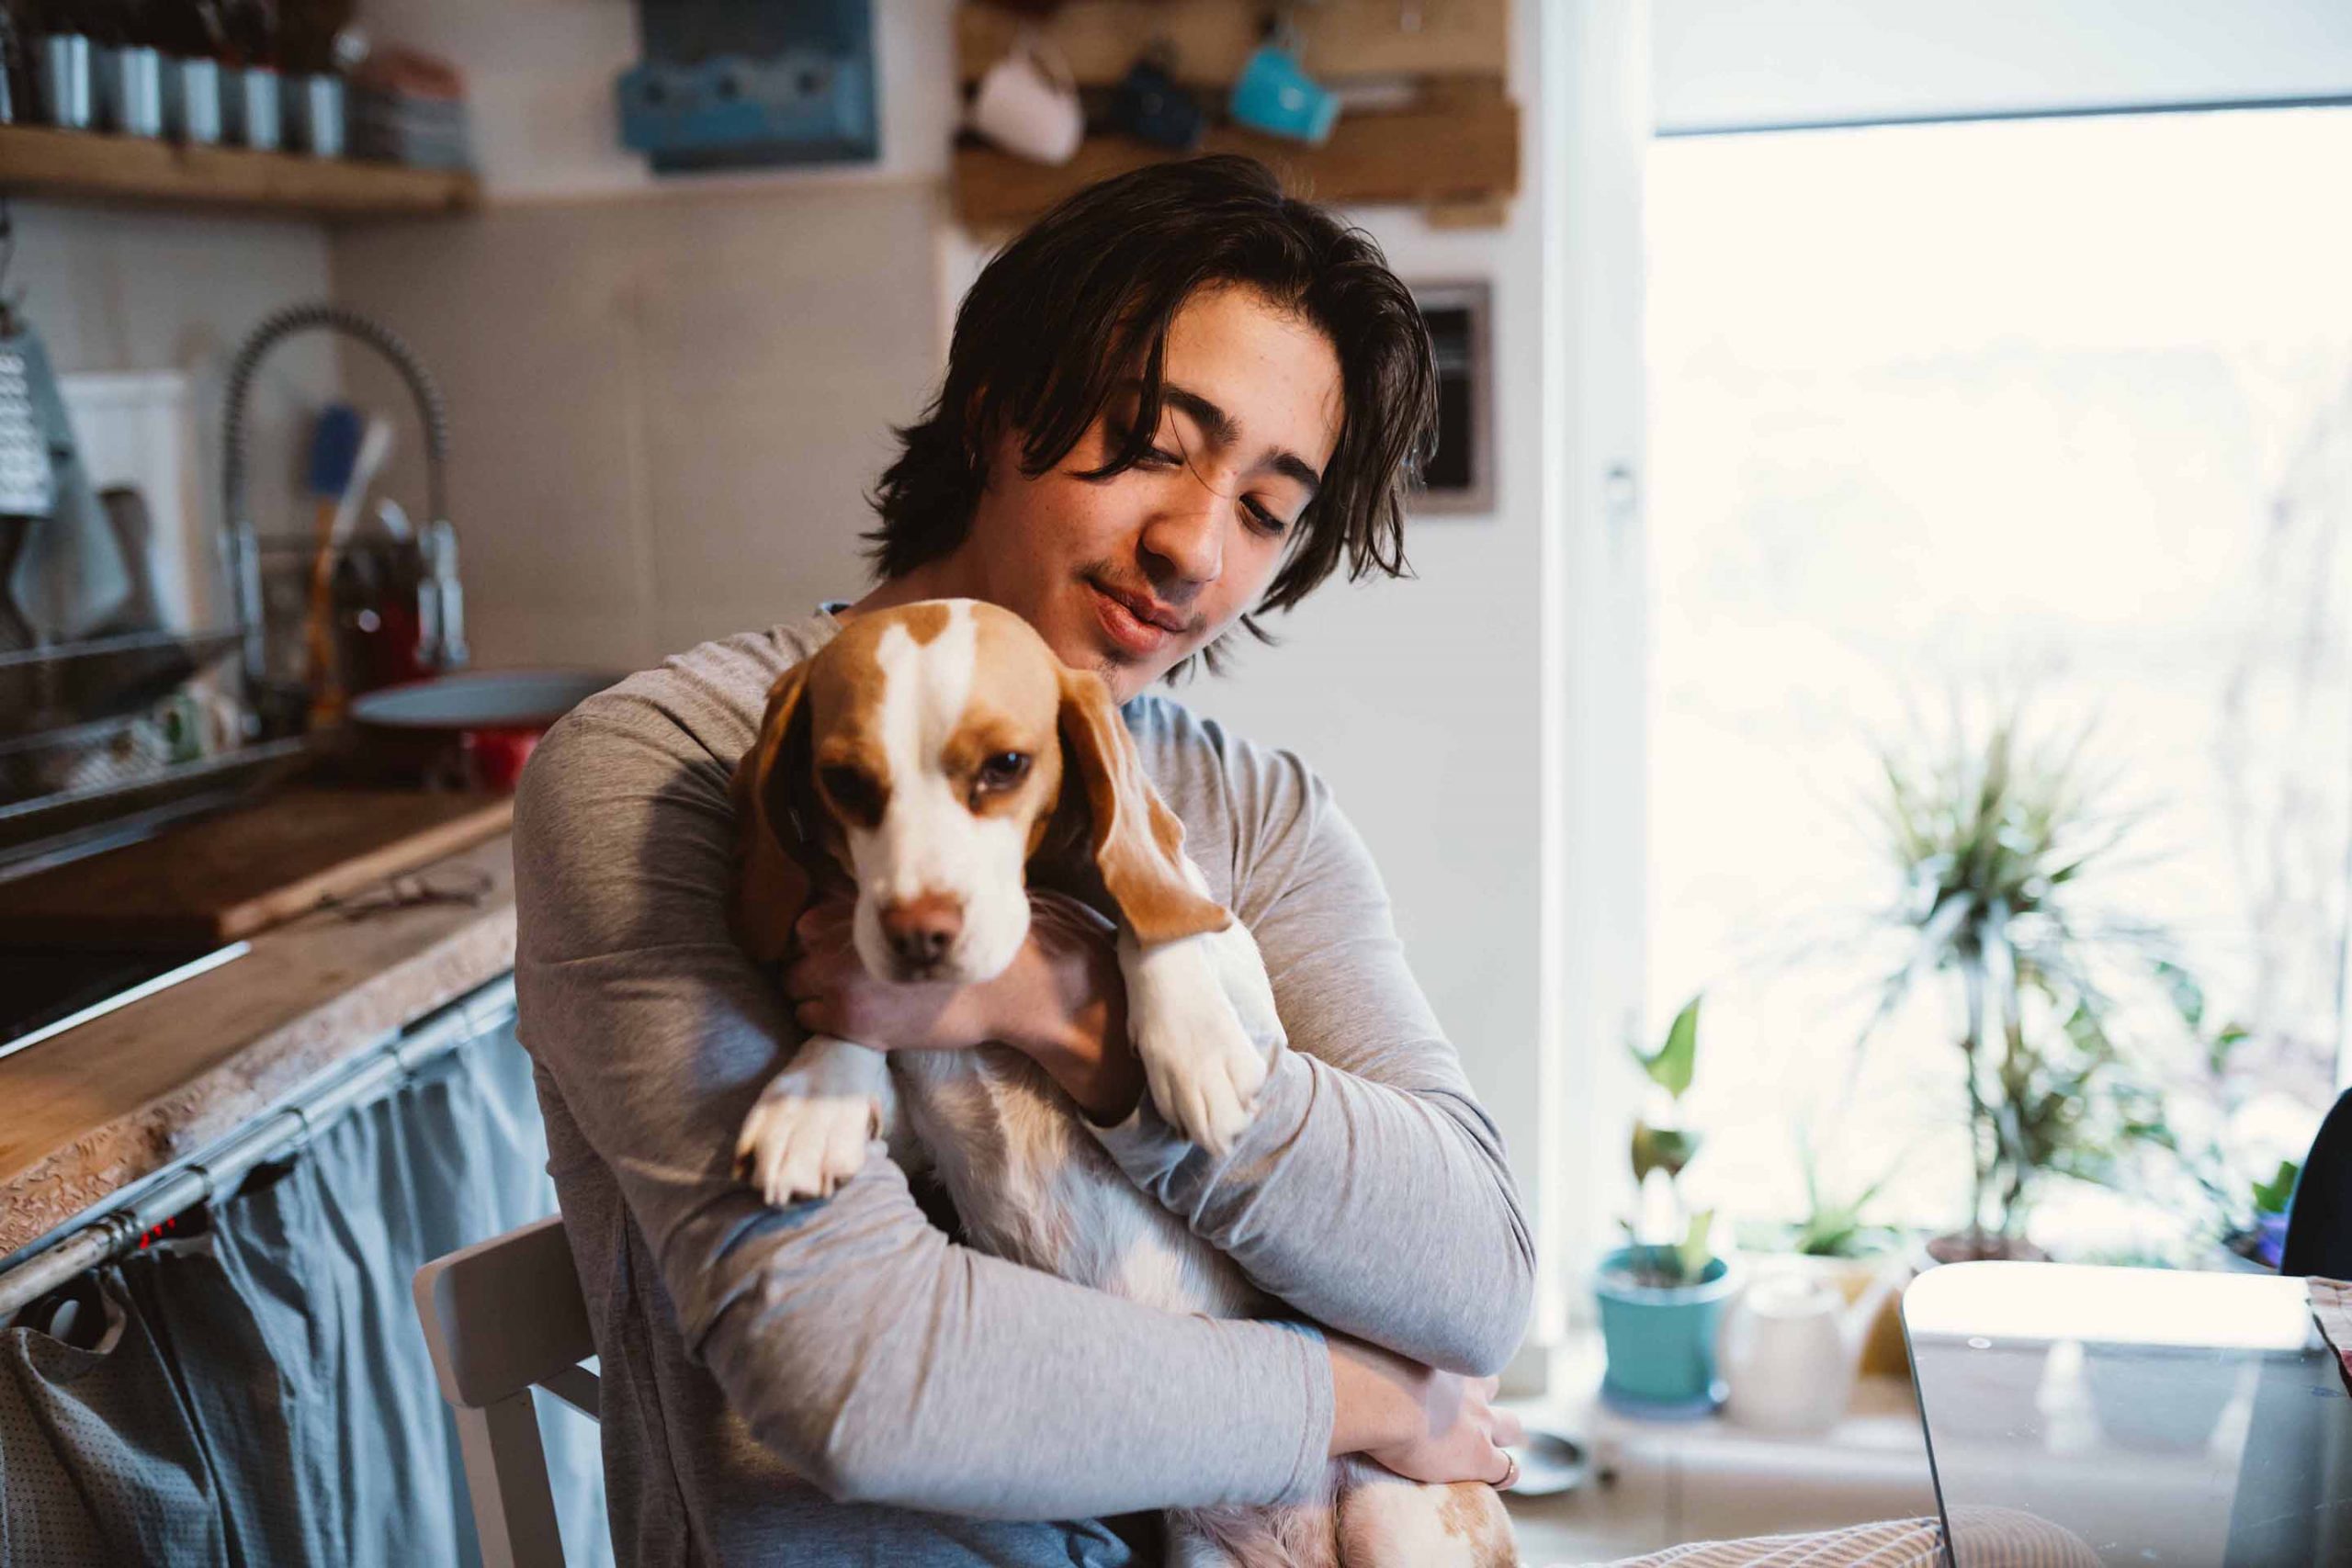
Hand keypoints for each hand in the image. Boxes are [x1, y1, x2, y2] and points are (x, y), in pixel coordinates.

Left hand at [786, 890, 1140, 1120]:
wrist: (1003, 987)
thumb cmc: (963, 944)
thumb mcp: (910, 913)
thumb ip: (862, 913)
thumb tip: (817, 923)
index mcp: (854, 923)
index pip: (802, 930)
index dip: (818, 940)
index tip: (836, 947)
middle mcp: (840, 959)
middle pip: (793, 967)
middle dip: (811, 971)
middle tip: (841, 975)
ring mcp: (846, 999)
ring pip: (799, 1000)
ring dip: (816, 999)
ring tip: (850, 998)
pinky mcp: (859, 1032)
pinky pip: (817, 1025)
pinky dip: (830, 1022)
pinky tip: (860, 1016)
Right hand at [1327, 1338, 1524, 1486]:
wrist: (1375, 1394)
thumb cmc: (1355, 1363)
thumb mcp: (1359, 1339)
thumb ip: (1353, 1339)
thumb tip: (1320, 1329)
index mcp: (1441, 1354)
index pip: (1458, 1356)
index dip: (1448, 1371)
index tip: (1432, 1383)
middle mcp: (1467, 1384)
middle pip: (1493, 1386)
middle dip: (1484, 1399)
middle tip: (1461, 1414)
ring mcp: (1478, 1419)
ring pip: (1513, 1426)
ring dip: (1501, 1435)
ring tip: (1480, 1448)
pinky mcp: (1478, 1455)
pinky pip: (1508, 1469)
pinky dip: (1504, 1473)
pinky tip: (1492, 1479)